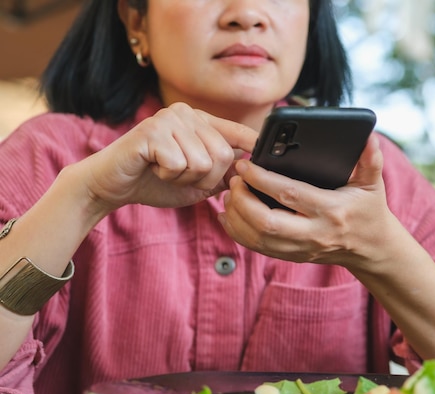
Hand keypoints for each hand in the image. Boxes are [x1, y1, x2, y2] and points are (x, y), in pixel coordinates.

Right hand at [75, 102, 257, 213]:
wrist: (113, 185)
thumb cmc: (155, 182)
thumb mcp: (197, 182)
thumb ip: (222, 175)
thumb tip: (251, 172)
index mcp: (201, 122)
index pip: (238, 132)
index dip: (255, 145)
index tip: (269, 152)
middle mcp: (187, 113)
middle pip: (223, 155)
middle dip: (205, 179)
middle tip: (181, 176)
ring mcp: (169, 118)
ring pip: (202, 162)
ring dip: (183, 178)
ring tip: (164, 171)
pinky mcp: (151, 130)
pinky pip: (178, 164)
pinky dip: (167, 175)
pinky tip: (152, 168)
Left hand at [218, 134, 396, 268]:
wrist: (371, 248)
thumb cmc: (369, 210)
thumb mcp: (373, 183)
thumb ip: (371, 160)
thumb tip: (369, 137)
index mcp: (332, 211)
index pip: (290, 195)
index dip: (263, 180)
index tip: (245, 165)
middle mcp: (315, 233)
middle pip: (267, 222)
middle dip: (244, 200)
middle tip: (234, 180)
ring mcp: (302, 248)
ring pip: (259, 238)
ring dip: (237, 217)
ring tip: (229, 194)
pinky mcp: (293, 256)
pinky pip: (258, 248)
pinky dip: (238, 233)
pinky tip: (228, 216)